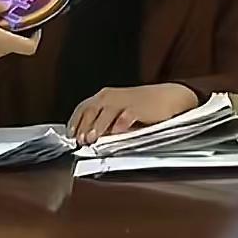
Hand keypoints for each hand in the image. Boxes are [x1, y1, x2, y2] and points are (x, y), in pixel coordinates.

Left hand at [68, 83, 198, 145]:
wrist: (167, 97)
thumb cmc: (142, 106)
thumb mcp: (118, 111)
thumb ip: (104, 121)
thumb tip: (88, 137)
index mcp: (104, 97)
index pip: (83, 108)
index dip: (75, 122)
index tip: (70, 135)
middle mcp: (111, 96)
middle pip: (91, 110)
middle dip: (84, 126)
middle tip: (80, 140)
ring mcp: (124, 101)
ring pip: (106, 113)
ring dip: (98, 126)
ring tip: (92, 138)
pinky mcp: (139, 107)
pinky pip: (127, 115)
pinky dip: (121, 123)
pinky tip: (116, 132)